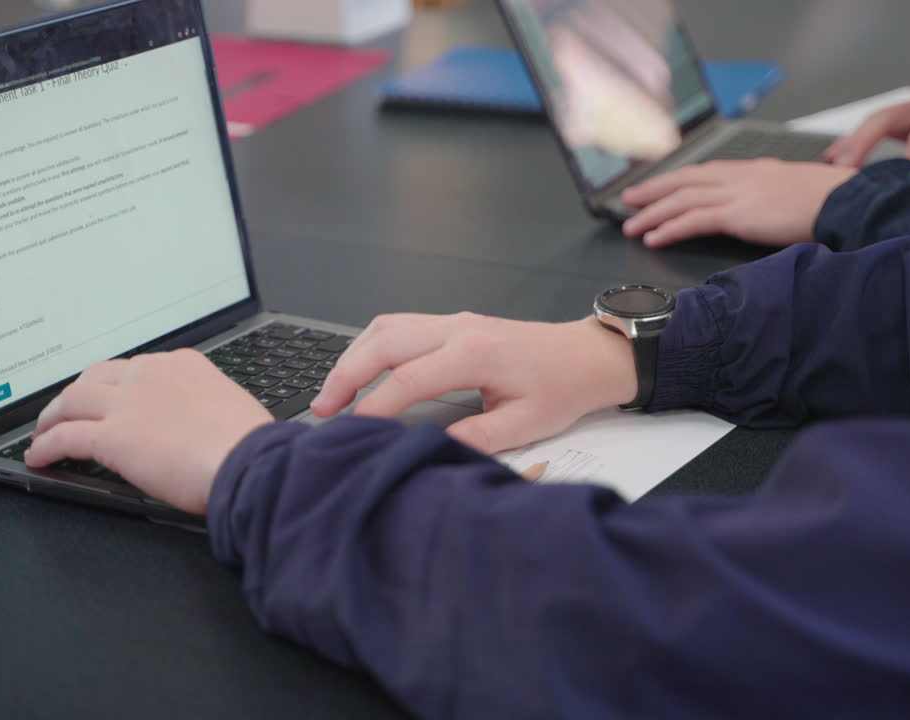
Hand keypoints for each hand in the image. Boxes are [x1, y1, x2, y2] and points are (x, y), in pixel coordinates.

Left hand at [24, 349, 272, 514]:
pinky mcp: (111, 436)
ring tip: (44, 432)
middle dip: (78, 394)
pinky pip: (65, 436)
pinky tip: (39, 457)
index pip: (137, 368)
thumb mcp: (229, 406)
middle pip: (96, 376)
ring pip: (72, 400)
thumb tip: (198, 424)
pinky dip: (46, 446)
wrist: (247, 461)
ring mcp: (127, 403)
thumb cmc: (249, 443)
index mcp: (182, 364)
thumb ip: (204, 406)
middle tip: (69, 411)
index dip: (117, 385)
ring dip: (53, 417)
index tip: (112, 398)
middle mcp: (149, 374)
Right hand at [310, 313, 636, 454]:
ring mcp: (453, 321)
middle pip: (384, 342)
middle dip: (346, 374)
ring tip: (333, 392)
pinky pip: (399, 326)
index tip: (352, 431)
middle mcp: (457, 328)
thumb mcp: (525, 425)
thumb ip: (475, 438)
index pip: (407, 379)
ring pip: (386, 327)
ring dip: (354, 356)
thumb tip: (428, 449)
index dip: (374, 407)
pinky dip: (370, 346)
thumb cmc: (562, 388)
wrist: (587, 355)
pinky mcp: (452, 323)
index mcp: (474, 353)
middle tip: (323, 410)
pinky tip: (361, 370)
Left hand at [619, 159, 854, 248]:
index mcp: (751, 170)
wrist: (843, 200)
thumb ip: (769, 195)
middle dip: (653, 190)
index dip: (676, 180)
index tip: (657, 186)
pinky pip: (694, 220)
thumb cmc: (828, 198)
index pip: (704, 172)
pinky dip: (670, 229)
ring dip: (652, 213)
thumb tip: (760, 207)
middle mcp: (739, 176)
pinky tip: (654, 238)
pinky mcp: (738, 214)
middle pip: (684, 180)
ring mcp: (737, 193)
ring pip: (681, 200)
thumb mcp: (791, 190)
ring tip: (632, 226)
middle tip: (628, 200)